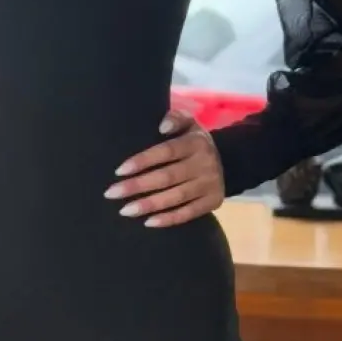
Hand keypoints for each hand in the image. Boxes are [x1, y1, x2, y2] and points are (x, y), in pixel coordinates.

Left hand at [105, 109, 225, 226]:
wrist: (230, 160)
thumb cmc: (194, 141)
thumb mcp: (189, 124)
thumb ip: (175, 118)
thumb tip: (162, 126)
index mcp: (197, 142)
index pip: (166, 151)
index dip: (143, 161)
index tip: (119, 170)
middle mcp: (205, 163)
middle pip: (168, 176)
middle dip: (138, 186)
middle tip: (112, 193)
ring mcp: (210, 184)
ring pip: (177, 197)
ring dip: (149, 205)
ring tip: (125, 211)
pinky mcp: (213, 202)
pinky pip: (189, 213)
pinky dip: (169, 219)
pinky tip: (148, 222)